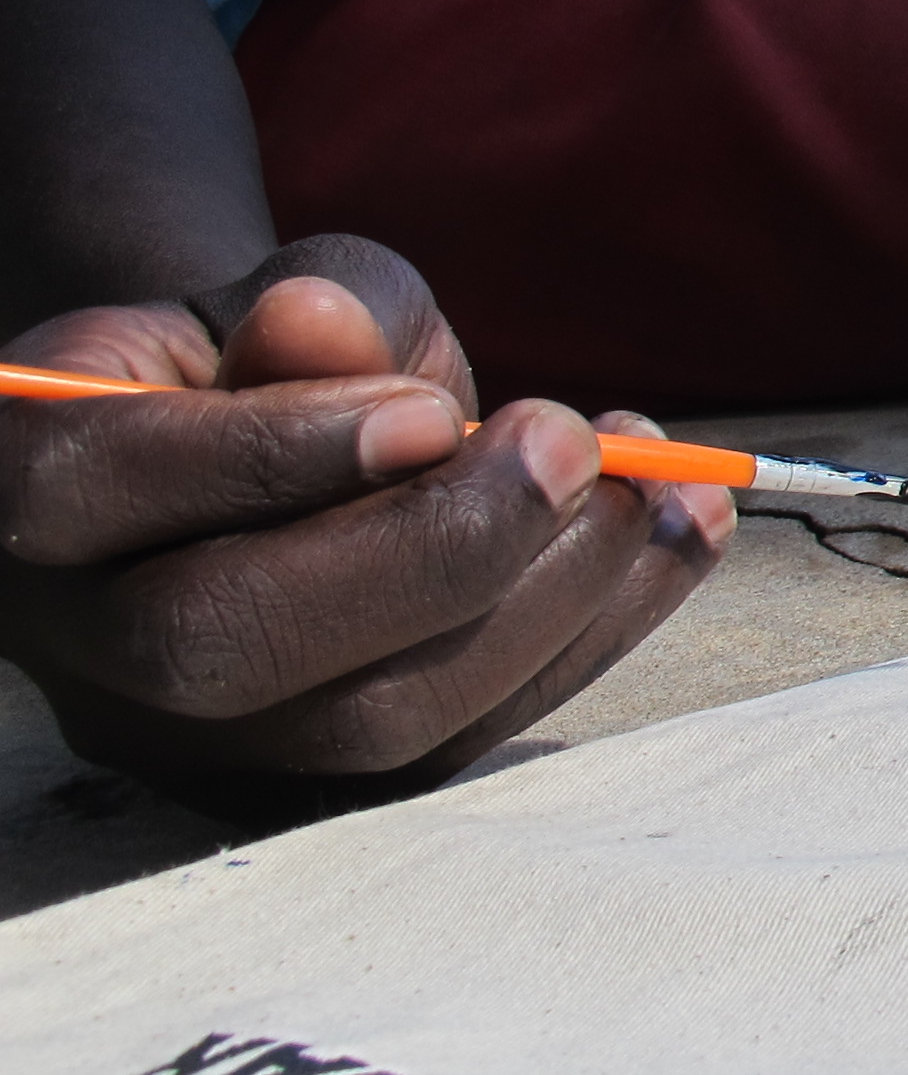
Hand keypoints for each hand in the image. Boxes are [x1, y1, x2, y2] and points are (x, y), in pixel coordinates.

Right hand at [0, 237, 728, 805]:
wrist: (280, 450)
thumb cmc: (284, 359)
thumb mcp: (292, 293)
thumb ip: (314, 310)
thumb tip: (324, 327)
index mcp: (30, 480)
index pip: (102, 485)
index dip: (272, 454)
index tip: (428, 408)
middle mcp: (83, 635)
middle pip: (226, 642)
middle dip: (432, 549)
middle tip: (576, 444)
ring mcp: (195, 733)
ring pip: (358, 720)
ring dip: (547, 599)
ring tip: (661, 485)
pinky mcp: (319, 781)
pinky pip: (458, 741)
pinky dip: (592, 635)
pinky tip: (675, 537)